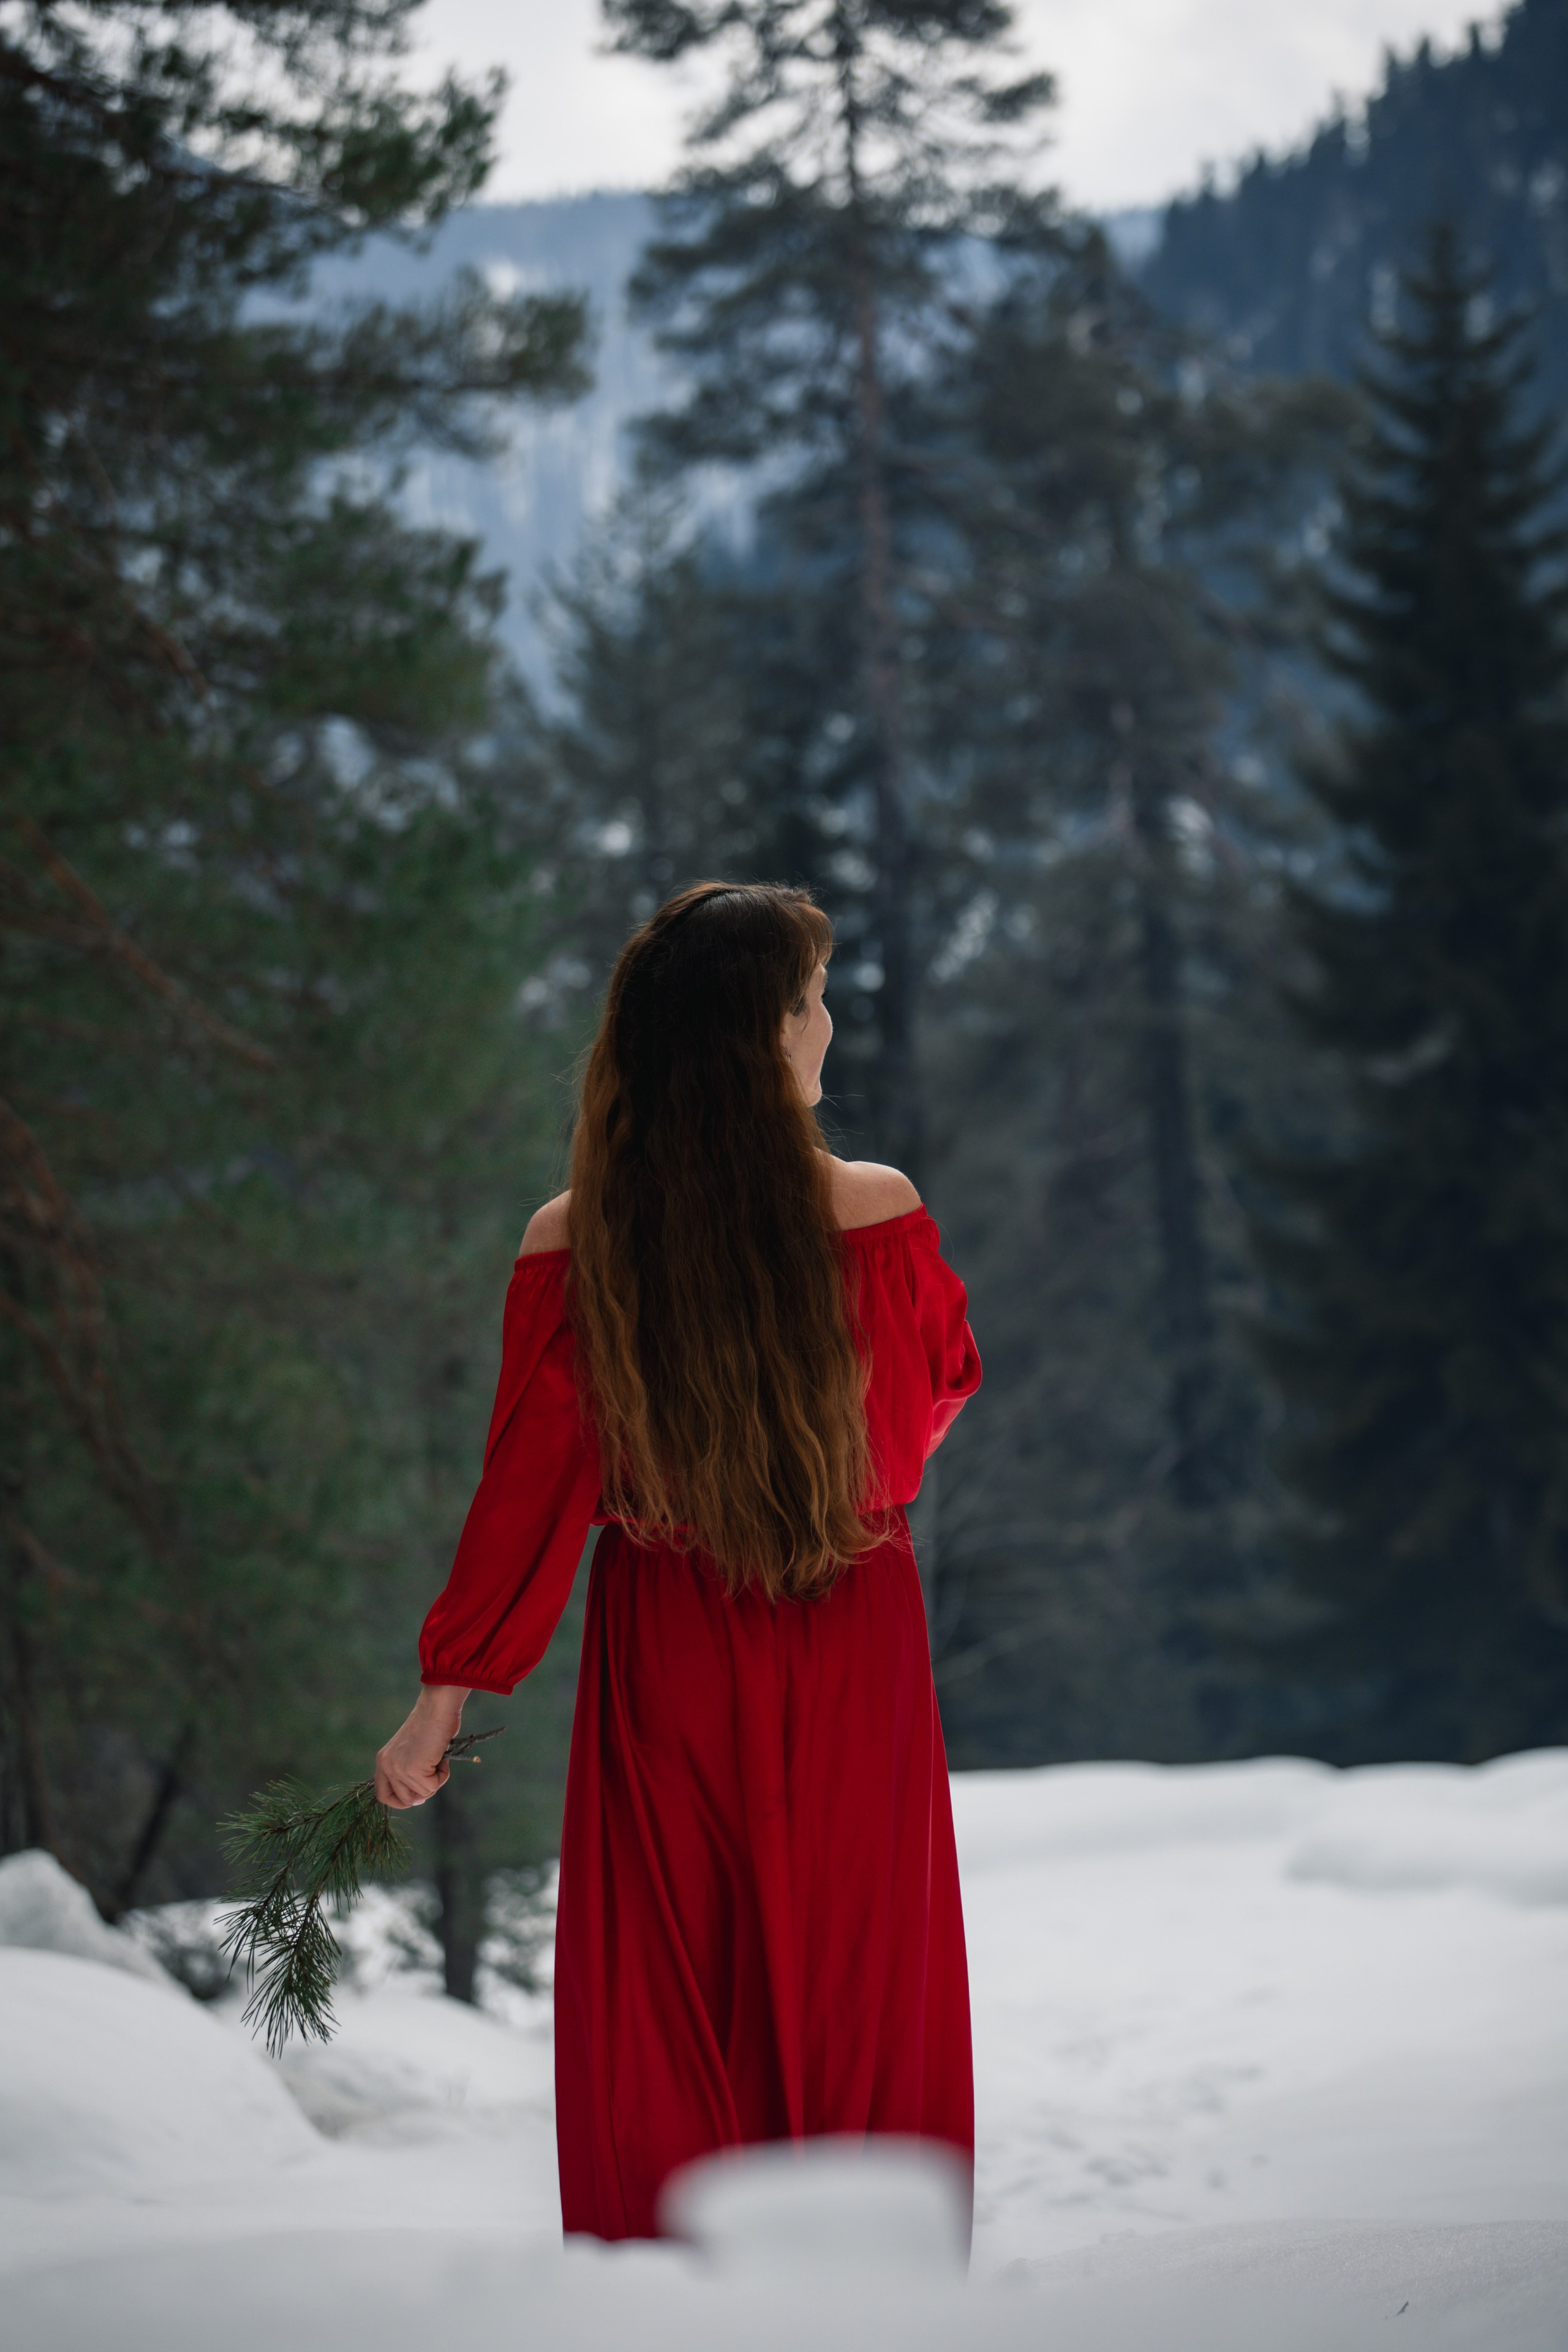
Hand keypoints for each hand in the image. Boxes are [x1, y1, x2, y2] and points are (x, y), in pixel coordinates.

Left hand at [375, 1684, 467, 1808]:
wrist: (436, 1709)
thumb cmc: (430, 1726)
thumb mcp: (410, 1751)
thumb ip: (407, 1770)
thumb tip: (418, 1798)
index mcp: (383, 1761)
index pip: (382, 1795)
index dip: (400, 1801)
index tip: (416, 1799)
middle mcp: (387, 1766)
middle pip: (405, 1799)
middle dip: (423, 1793)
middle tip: (433, 1775)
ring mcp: (399, 1769)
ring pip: (422, 1794)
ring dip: (435, 1780)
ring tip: (438, 1759)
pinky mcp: (413, 1769)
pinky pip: (433, 1786)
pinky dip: (443, 1775)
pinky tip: (442, 1758)